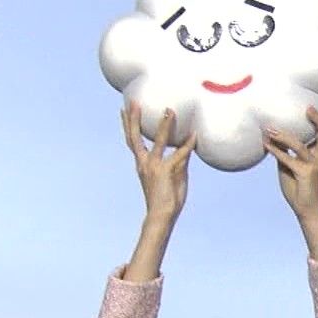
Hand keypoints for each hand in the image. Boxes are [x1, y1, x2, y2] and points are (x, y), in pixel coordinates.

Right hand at [123, 101, 195, 223]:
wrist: (162, 215)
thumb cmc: (166, 199)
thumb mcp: (171, 176)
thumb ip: (177, 160)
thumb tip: (186, 146)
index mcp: (142, 164)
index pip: (132, 141)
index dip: (127, 125)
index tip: (123, 110)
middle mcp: (144, 163)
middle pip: (135, 137)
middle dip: (133, 119)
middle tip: (132, 101)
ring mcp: (155, 166)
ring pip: (160, 141)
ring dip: (165, 125)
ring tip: (170, 110)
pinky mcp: (167, 171)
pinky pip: (180, 154)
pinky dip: (188, 144)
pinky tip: (194, 134)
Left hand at [263, 103, 317, 262]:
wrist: (306, 210)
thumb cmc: (298, 188)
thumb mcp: (289, 167)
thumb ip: (285, 152)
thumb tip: (271, 138)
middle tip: (309, 107)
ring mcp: (313, 166)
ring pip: (301, 146)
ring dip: (285, 136)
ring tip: (271, 128)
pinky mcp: (304, 175)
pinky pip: (288, 160)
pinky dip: (276, 151)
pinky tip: (266, 145)